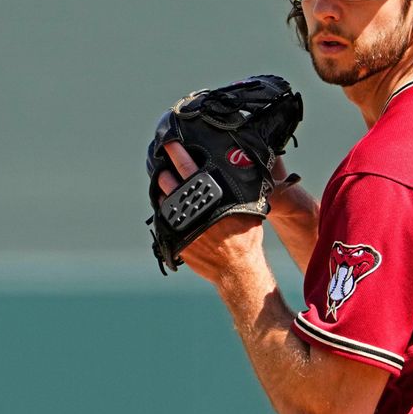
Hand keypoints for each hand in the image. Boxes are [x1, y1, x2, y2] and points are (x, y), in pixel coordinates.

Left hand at [160, 142, 263, 283]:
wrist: (237, 270)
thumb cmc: (246, 238)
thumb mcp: (249, 208)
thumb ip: (241, 189)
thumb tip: (245, 168)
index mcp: (210, 197)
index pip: (188, 168)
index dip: (177, 153)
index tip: (169, 143)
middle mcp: (192, 209)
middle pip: (168, 182)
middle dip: (163, 171)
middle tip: (163, 164)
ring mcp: (181, 225)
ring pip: (163, 201)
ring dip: (163, 192)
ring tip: (166, 186)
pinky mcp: (175, 239)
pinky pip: (164, 221)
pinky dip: (165, 212)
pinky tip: (170, 208)